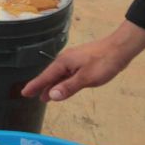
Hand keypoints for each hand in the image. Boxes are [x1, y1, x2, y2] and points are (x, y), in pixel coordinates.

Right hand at [21, 25, 144, 101]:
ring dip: (53, 85)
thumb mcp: (86, 78)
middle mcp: (66, 60)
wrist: (120, 48)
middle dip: (42, 86)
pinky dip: (62, 81)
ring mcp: (74, 60)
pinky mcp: (81, 62)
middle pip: (50, 75)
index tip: (24, 93)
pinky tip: (64, 86)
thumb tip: (52, 95)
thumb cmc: (104, 62)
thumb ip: (68, 87)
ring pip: (59, 75)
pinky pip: (67, 73)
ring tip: (46, 96)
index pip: (45, 77)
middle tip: (33, 96)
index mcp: (64, 62)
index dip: (35, 86)